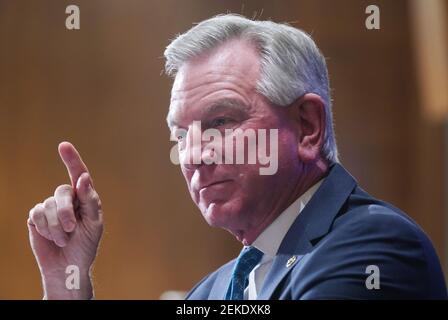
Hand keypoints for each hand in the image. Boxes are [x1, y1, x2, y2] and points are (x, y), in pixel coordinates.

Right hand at [27, 142, 102, 298]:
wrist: (68, 265)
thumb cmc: (86, 244)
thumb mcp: (94, 224)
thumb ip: (90, 200)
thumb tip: (83, 178)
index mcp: (84, 197)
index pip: (78, 174)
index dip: (72, 159)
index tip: (63, 145)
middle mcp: (67, 198)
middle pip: (62, 191)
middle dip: (67, 212)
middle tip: (72, 229)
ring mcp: (50, 206)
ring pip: (49, 205)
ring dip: (58, 227)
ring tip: (64, 239)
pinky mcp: (37, 217)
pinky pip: (37, 214)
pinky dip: (47, 228)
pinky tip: (52, 237)